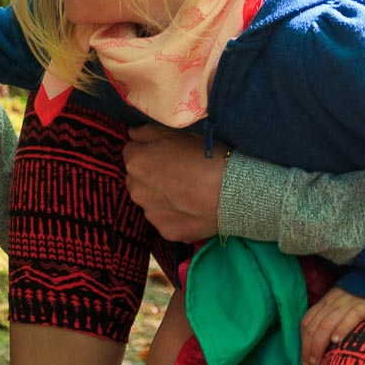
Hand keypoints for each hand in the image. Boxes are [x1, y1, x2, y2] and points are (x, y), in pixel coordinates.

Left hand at [122, 123, 222, 242]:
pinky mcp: (166, 232)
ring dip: (160, 196)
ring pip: (149, 200)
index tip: (166, 153)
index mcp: (135, 163)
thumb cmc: (206, 156)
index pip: (131, 151)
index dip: (148, 150)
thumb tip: (132, 134)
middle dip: (150, 175)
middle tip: (177, 173)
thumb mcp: (177, 134)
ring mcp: (150, 214)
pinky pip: (164, 220)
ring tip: (186, 192)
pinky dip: (174, 215)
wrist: (234, 191)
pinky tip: (192, 209)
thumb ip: (147, 132)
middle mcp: (136, 190)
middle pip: (137, 178)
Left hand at [301, 286, 364, 364]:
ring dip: (319, 344)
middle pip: (315, 325)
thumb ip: (332, 320)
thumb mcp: (344, 307)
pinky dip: (342, 329)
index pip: (307, 321)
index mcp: (327, 301)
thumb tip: (321, 346)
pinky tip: (337, 341)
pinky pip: (351, 317)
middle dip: (309, 347)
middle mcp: (334, 300)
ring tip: (318, 361)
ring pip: (327, 323)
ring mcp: (349, 302)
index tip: (304, 360)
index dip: (303, 341)